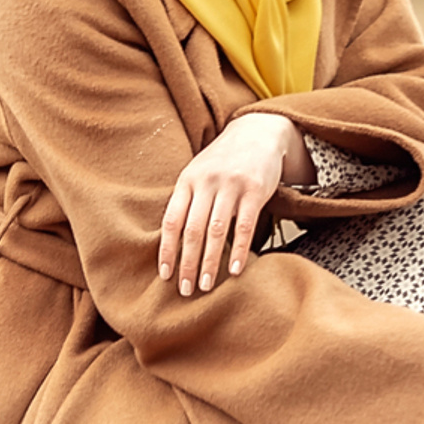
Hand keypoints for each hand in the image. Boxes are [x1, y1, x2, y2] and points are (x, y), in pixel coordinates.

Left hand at [159, 111, 311, 294]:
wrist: (258, 132)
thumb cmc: (223, 160)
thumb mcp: (198, 173)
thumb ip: (186, 201)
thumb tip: (170, 242)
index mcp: (187, 180)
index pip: (172, 220)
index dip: (167, 250)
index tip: (165, 275)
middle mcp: (206, 182)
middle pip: (192, 230)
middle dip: (187, 263)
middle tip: (184, 290)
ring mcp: (231, 185)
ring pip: (216, 230)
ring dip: (209, 262)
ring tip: (205, 285)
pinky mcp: (255, 190)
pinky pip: (245, 225)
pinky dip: (239, 250)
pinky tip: (235, 270)